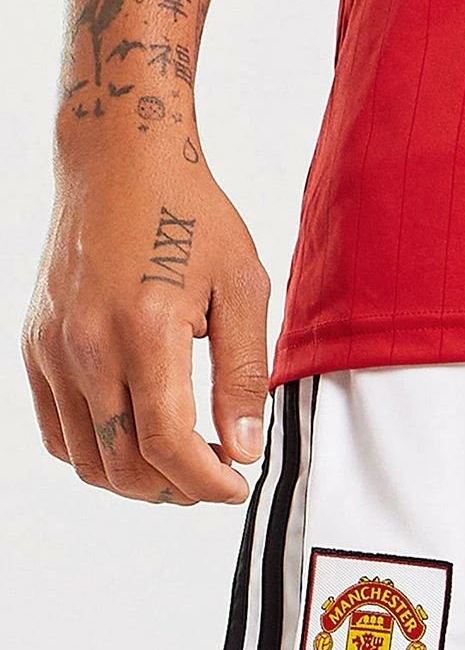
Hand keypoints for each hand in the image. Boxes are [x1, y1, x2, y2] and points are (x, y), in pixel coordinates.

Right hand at [23, 135, 268, 505]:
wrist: (118, 160)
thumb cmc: (189, 215)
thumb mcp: (243, 288)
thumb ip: (242, 375)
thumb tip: (243, 449)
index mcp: (145, 330)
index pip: (167, 445)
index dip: (207, 483)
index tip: (237, 485)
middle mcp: (88, 345)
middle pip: (124, 464)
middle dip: (177, 489)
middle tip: (215, 477)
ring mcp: (53, 348)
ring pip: (86, 457)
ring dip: (136, 479)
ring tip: (180, 465)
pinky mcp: (35, 345)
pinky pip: (57, 429)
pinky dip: (96, 453)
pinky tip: (136, 439)